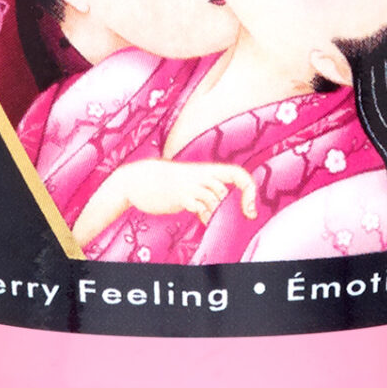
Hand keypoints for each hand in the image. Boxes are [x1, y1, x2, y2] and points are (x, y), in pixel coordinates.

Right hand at [76, 157, 258, 242]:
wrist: (137, 180)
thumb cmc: (165, 184)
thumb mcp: (189, 182)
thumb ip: (206, 192)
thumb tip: (218, 212)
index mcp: (206, 170)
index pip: (239, 174)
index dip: (250, 191)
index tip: (249, 211)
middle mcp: (200, 175)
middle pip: (225, 192)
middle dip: (224, 209)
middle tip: (215, 217)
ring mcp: (189, 185)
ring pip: (214, 200)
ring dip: (212, 213)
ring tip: (203, 217)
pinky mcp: (179, 195)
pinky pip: (198, 206)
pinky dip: (202, 215)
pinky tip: (197, 216)